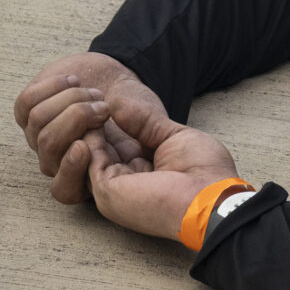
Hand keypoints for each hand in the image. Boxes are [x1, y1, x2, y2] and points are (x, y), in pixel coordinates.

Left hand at [14, 52, 167, 203]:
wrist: (119, 80)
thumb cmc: (136, 106)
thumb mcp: (153, 127)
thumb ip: (149, 140)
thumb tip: (136, 148)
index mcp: (89, 174)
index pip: (65, 189)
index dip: (69, 170)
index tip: (84, 146)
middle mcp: (60, 160)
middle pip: (49, 146)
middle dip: (77, 119)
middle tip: (104, 107)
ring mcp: (41, 137)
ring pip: (39, 122)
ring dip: (72, 99)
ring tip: (96, 93)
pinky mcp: (28, 113)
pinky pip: (28, 102)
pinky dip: (54, 86)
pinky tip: (74, 82)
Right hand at [86, 96, 238, 241]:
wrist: (212, 195)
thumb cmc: (204, 170)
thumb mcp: (172, 135)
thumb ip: (144, 122)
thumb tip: (115, 102)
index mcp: (138, 170)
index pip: (106, 143)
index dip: (99, 119)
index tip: (96, 94)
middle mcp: (121, 181)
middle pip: (86, 149)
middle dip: (82, 120)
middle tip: (86, 96)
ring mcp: (111, 189)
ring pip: (77, 155)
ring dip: (78, 127)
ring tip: (89, 106)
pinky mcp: (107, 191)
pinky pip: (83, 160)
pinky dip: (85, 137)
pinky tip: (95, 120)